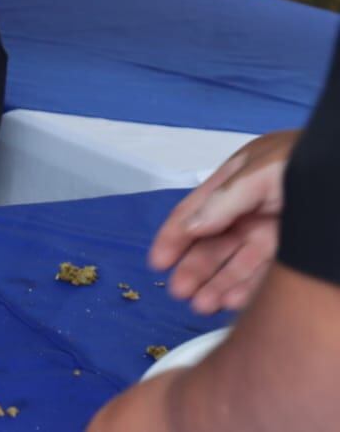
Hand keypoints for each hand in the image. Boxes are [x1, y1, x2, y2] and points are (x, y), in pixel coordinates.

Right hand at [149, 129, 297, 313]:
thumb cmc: (312, 164)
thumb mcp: (263, 172)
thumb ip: (225, 199)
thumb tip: (190, 227)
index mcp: (237, 181)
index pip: (196, 210)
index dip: (174, 236)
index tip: (158, 262)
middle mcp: (251, 208)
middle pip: (214, 242)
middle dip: (194, 268)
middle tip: (178, 292)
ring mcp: (274, 231)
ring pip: (238, 263)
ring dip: (217, 284)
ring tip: (201, 305)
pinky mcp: (296, 254)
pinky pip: (266, 276)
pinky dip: (247, 291)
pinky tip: (230, 304)